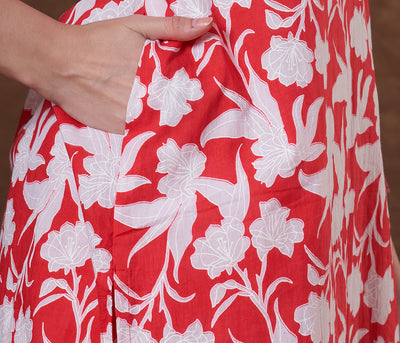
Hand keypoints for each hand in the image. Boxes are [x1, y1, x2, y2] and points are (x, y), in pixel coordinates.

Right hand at [37, 15, 212, 132]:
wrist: (58, 63)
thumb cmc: (96, 41)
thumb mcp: (134, 26)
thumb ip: (172, 27)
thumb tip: (206, 24)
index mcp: (154, 70)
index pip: (189, 88)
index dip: (201, 95)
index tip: (215, 99)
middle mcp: (145, 95)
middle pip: (178, 109)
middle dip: (190, 112)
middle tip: (207, 118)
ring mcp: (132, 114)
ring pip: (162, 125)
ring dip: (174, 127)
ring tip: (189, 131)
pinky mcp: (119, 129)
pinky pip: (143, 136)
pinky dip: (153, 136)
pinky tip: (163, 136)